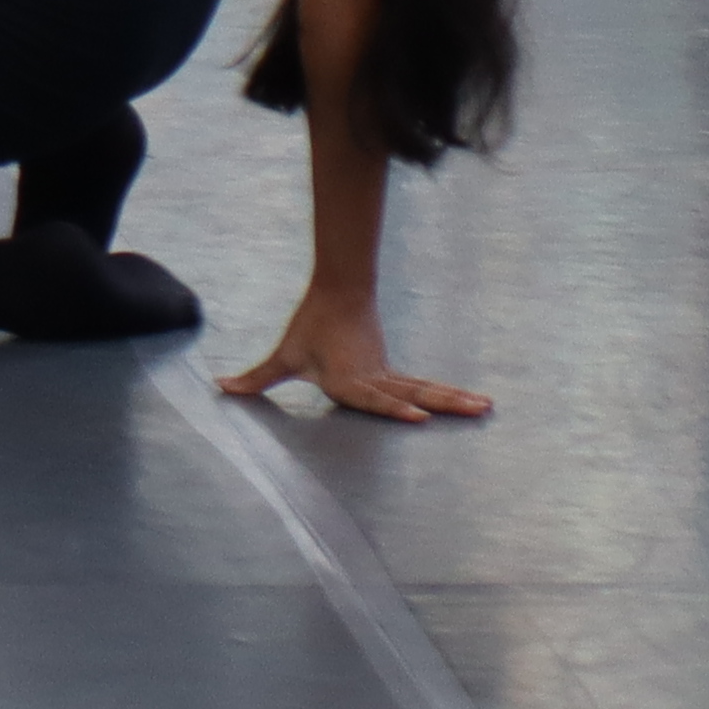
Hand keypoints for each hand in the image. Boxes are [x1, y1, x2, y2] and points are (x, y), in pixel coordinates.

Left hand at [218, 287, 491, 424]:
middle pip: (414, 393)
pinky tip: (471, 400)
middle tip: (478, 409)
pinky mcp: (394, 370)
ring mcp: (388, 373)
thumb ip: (256, 378)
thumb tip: (221, 388)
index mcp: (348, 379)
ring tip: (486, 405)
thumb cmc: (310, 327)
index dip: (394, 409)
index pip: (374, 398)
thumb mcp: (283, 355)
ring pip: (425, 387)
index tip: (420, 418)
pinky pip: (423, 384)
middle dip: (445, 404)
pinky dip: (447, 393)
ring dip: (455, 398)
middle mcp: (374, 378)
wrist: (339, 290)